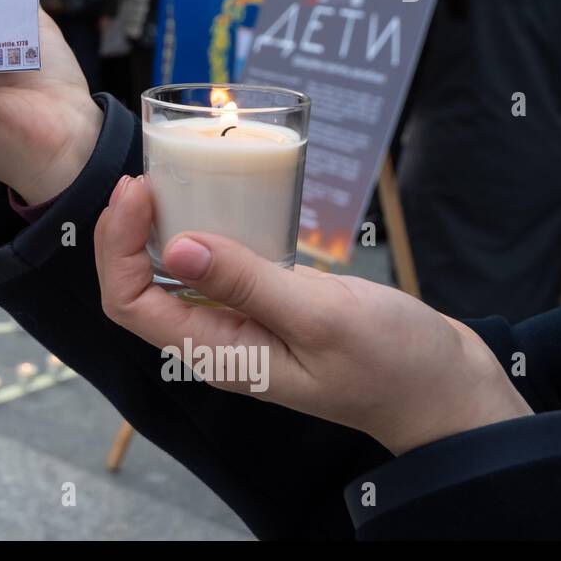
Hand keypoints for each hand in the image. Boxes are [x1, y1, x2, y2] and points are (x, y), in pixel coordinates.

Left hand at [95, 176, 532, 454]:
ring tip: (162, 179)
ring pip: (172, 274)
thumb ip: (247, 283)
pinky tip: (209, 198)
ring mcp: (238, 320)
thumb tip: (175, 248)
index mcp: (217, 352)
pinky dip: (199, 230)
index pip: (131, 304)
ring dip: (156, 229)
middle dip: (126, 232)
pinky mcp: (263, 301)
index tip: (137, 192)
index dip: (117, 248)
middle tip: (141, 176)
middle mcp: (215, 338)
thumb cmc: (392, 361)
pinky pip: (213, 265)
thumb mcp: (320, 317)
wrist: (443, 384)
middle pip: (139, 287)